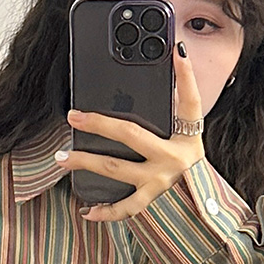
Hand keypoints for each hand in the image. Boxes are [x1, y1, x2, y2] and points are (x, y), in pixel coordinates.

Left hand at [58, 40, 205, 222]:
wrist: (202, 205)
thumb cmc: (188, 164)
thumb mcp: (188, 136)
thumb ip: (176, 108)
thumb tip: (170, 66)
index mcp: (187, 136)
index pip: (190, 102)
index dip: (186, 76)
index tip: (176, 52)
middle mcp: (173, 158)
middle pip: (130, 134)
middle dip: (99, 123)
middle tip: (73, 116)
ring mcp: (160, 182)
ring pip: (116, 169)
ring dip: (85, 162)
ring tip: (62, 157)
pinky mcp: (151, 201)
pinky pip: (125, 208)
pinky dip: (105, 211)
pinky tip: (86, 210)